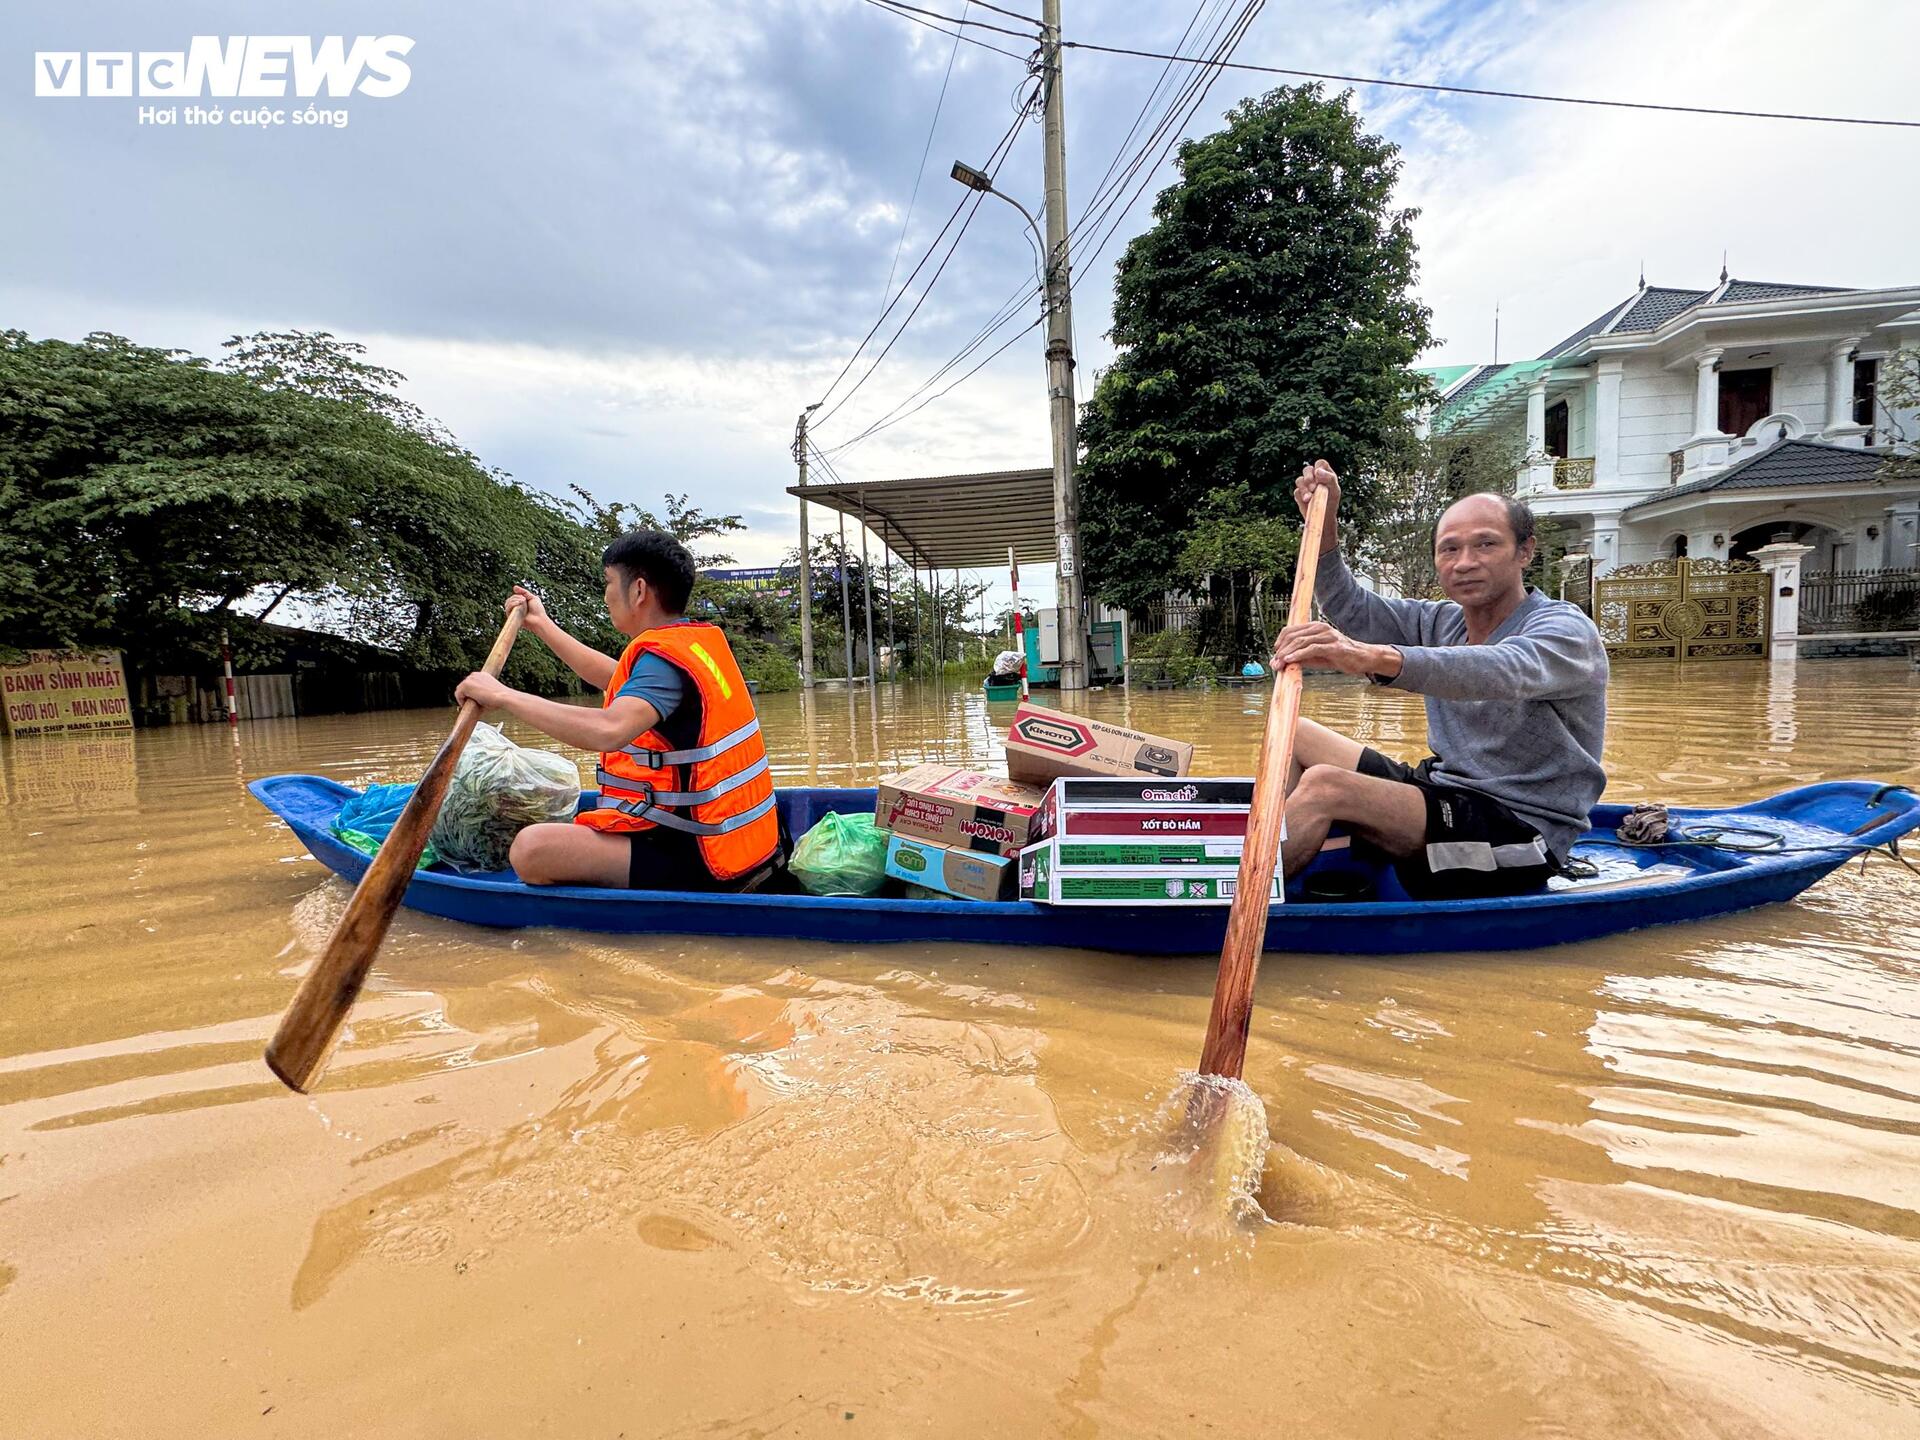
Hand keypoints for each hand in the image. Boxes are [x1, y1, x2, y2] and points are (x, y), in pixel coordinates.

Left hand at [455, 671, 512, 709]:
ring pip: (460, 690)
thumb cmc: (499, 699)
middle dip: (465, 695)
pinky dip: (460, 700)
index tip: (472, 700)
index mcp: (482, 675)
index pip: (471, 683)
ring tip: (468, 705)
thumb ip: (482, 696)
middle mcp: (475, 674)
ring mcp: (470, 679)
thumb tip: (476, 705)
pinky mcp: (466, 685)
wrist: (503, 697)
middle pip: (464, 686)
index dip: (470, 693)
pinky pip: (458, 694)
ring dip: (462, 698)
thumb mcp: (490, 694)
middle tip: (469, 704)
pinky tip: (466, 705)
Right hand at [507, 586, 546, 628]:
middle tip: (524, 599)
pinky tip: (518, 604)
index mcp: (520, 604)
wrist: (539, 619)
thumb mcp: (532, 598)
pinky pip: (507, 609)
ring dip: (514, 600)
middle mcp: (516, 608)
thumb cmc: (538, 610)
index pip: (513, 597)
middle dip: (515, 597)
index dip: (517, 595)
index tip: (525, 597)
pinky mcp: (512, 617)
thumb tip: (514, 587)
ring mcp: (514, 613)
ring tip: (522, 601)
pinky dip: (512, 605)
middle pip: (509, 600)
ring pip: (507, 604)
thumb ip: (524, 592)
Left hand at [1271, 621, 1396, 678]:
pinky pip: (1312, 649)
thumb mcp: (1316, 656)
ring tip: (1279, 663)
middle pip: (1293, 635)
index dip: (1280, 641)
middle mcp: (1320, 628)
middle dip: (1281, 650)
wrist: (1362, 658)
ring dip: (1287, 653)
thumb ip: (1300, 657)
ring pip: (1301, 641)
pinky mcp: (1334, 646)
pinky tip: (1290, 660)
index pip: (1291, 630)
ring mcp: (1328, 636)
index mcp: (1315, 627)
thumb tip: (1281, 662)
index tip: (1275, 653)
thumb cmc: (1339, 656)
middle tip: (1274, 662)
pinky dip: (1299, 654)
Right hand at [1294, 459, 1340, 532]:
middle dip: (1309, 477)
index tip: (1319, 476)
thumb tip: (1317, 471)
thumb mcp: (1335, 490)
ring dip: (1304, 489)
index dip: (1319, 468)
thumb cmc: (1332, 502)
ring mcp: (1305, 485)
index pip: (1320, 464)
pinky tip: (1307, 502)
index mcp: (1325, 473)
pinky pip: (1296, 491)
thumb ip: (1329, 478)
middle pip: (1307, 469)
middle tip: (1313, 488)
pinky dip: (1301, 496)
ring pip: (1299, 480)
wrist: (1324, 517)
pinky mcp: (1299, 494)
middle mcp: (1314, 477)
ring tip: (1309, 498)